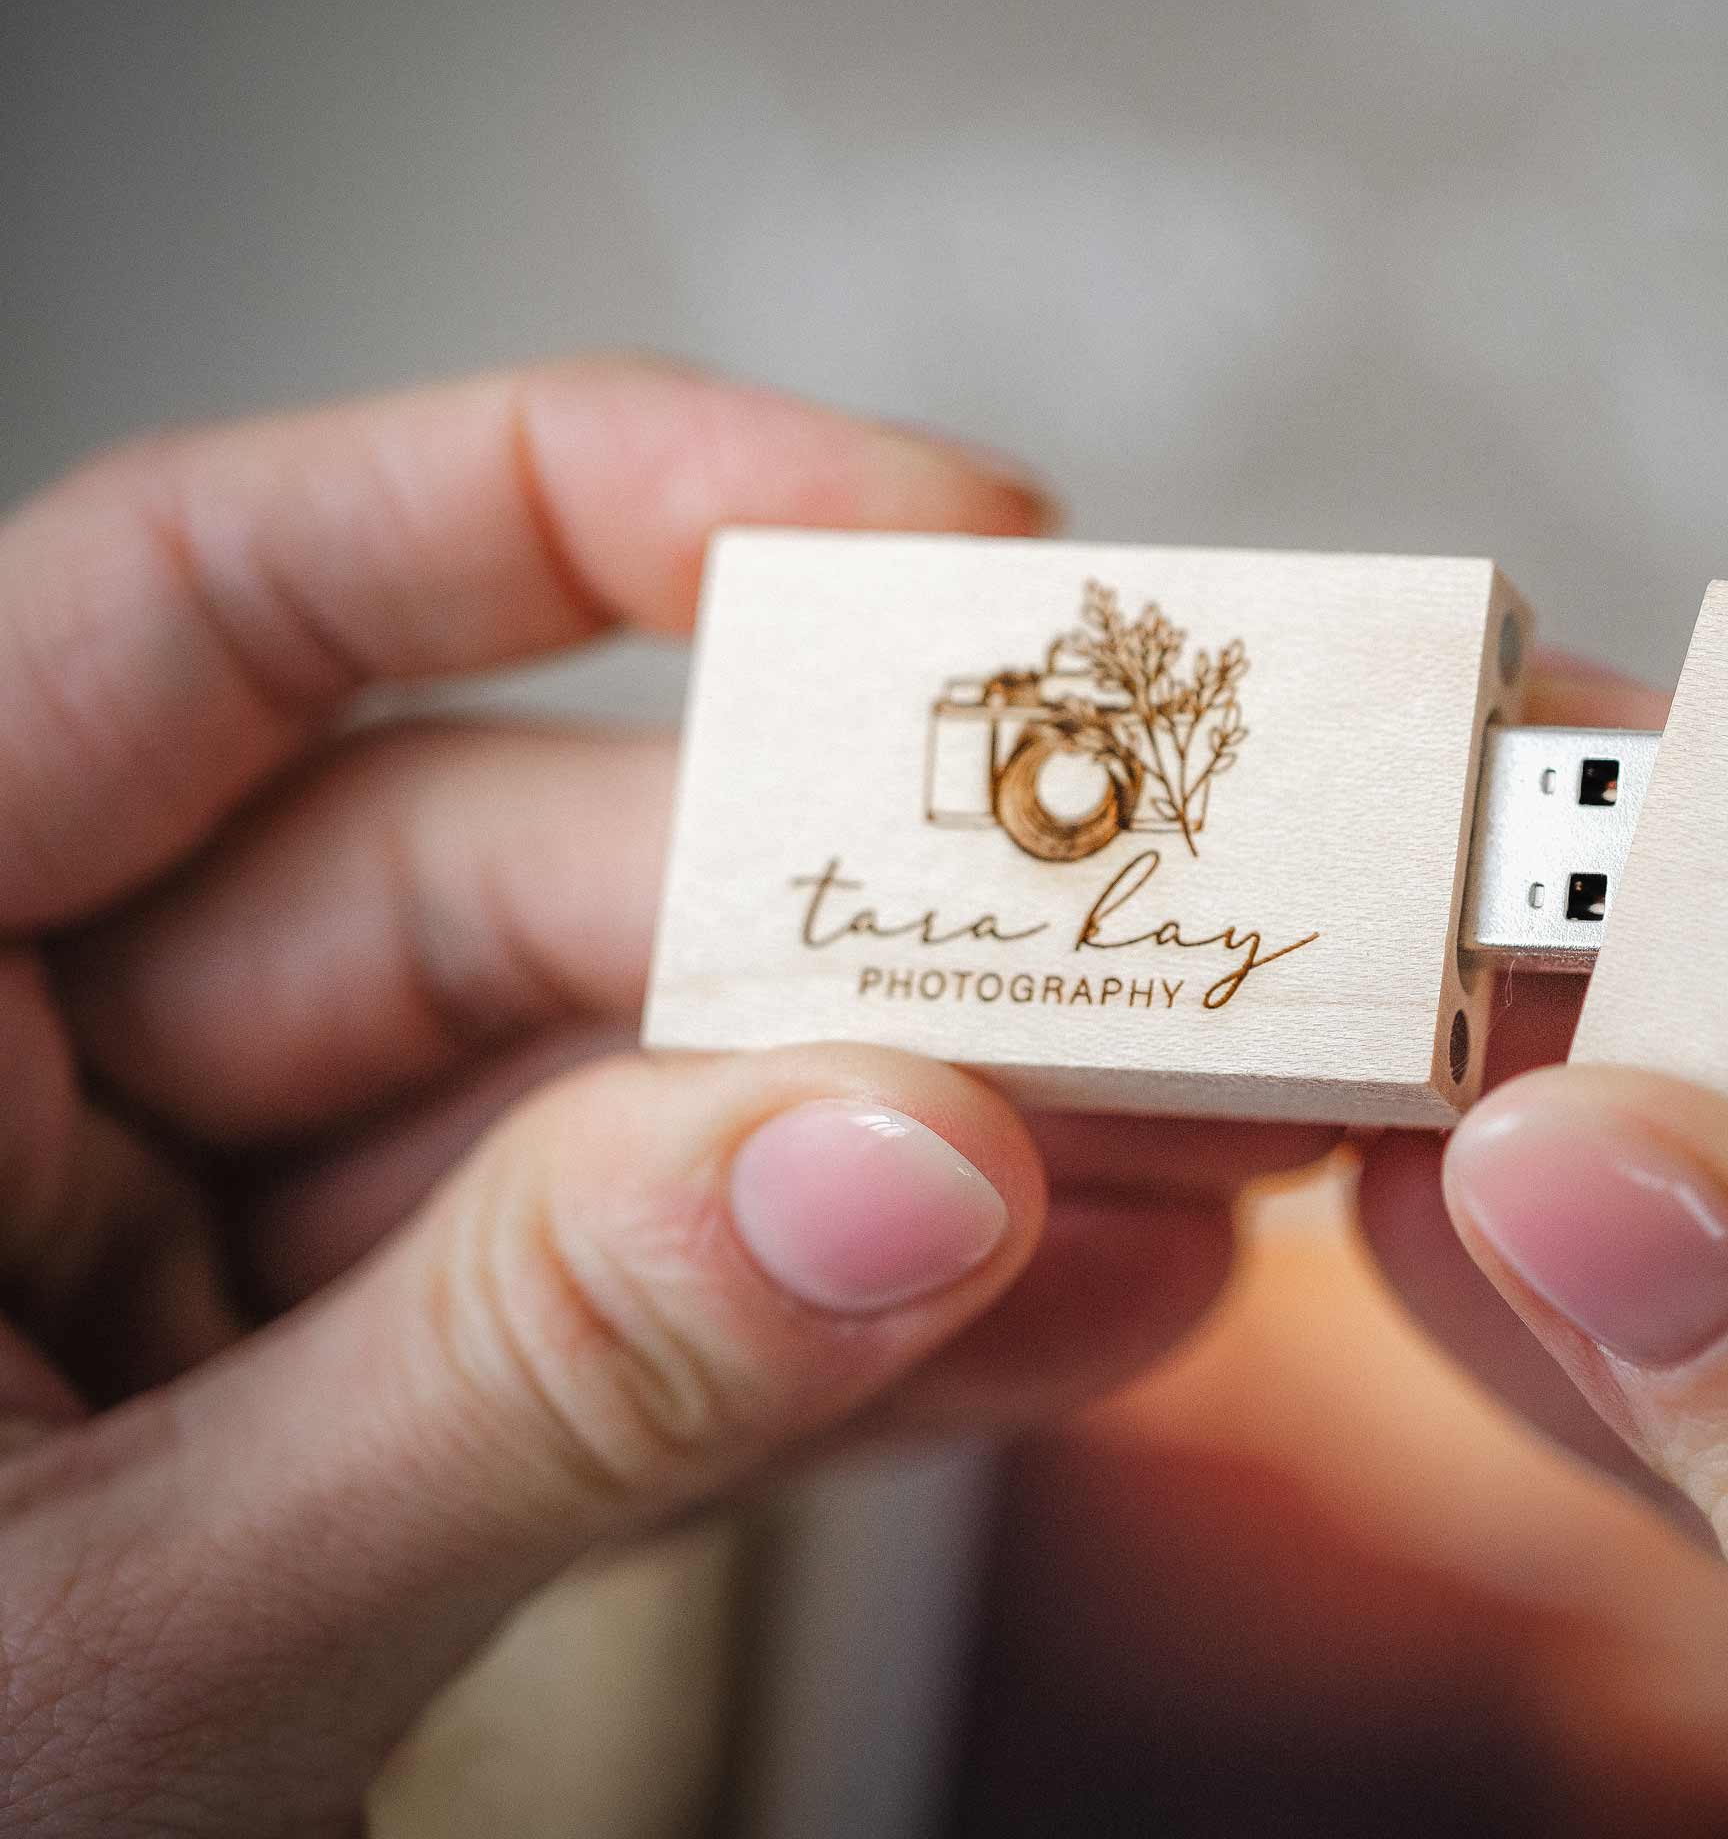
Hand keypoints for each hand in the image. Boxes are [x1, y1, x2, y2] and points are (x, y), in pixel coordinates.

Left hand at [0, 360, 1332, 1833]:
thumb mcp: (122, 1647)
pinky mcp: (332, 1440)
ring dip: (904, 1148)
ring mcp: (186, 1275)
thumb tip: (894, 1165)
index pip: (203, 605)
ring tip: (1184, 1143)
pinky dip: (826, 1339)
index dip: (562, 507)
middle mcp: (23, 1089)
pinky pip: (605, 1332)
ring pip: (596, 1118)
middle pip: (485, 882)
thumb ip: (517, 1380)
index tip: (902, 538)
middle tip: (1142, 944)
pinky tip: (1053, 1311)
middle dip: (844, 933)